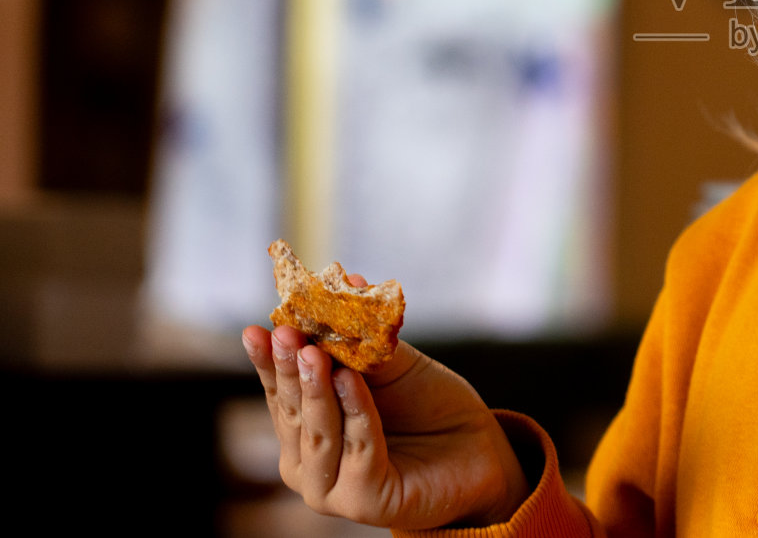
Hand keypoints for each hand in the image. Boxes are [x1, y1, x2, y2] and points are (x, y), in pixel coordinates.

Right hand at [243, 291, 530, 528]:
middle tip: (284, 332)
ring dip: (316, 389)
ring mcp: (331, 489)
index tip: (255, 329)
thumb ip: (364, 338)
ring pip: (319, 432)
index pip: (280, 391)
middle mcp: (308, 463)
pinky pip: (359, 448)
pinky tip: (350, 381)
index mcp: (306, 428)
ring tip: (313, 352)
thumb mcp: (392, 366)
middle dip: (289, 369)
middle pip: (293, 410)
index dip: (267, 361)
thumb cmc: (428, 406)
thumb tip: (348, 280)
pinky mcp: (365, 501)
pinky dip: (355, 411)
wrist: (477, 447)